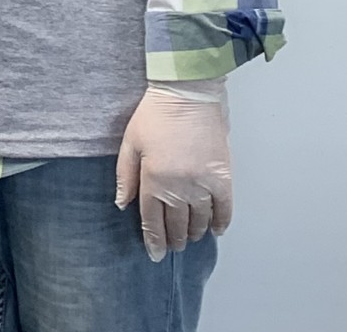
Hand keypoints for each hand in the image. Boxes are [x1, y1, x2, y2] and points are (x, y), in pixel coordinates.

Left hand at [115, 80, 232, 262]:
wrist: (188, 93)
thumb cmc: (155, 115)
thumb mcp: (131, 142)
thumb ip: (125, 175)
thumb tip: (122, 203)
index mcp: (155, 179)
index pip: (153, 219)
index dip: (154, 239)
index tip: (155, 253)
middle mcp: (180, 187)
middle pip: (177, 223)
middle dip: (174, 239)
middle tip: (172, 247)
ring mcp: (204, 183)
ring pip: (200, 220)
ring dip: (194, 232)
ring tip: (190, 238)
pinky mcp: (224, 176)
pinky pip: (225, 208)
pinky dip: (221, 221)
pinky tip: (215, 229)